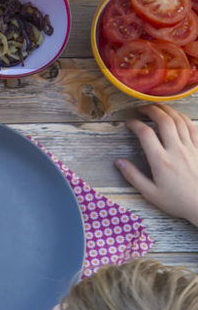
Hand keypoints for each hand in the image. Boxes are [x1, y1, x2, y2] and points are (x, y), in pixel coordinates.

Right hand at [118, 104, 197, 226]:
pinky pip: (193, 128)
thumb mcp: (151, 194)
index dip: (135, 124)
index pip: (145, 133)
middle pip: (164, 121)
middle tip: (142, 108)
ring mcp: (191, 149)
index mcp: (161, 161)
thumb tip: (119, 162)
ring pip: (179, 121)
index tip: (129, 123)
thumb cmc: (179, 202)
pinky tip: (177, 116)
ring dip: (167, 110)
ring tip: (157, 107)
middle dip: (151, 110)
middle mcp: (176, 151)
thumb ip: (133, 176)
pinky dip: (184, 118)